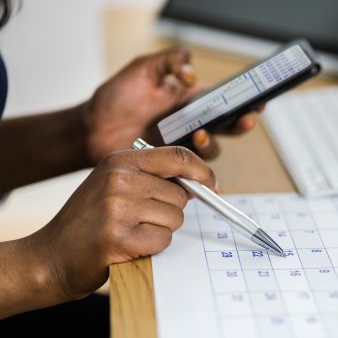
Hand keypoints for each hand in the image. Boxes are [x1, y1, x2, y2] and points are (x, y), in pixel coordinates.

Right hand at [26, 146, 215, 300]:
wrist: (51, 255)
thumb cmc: (88, 220)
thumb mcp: (114, 184)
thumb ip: (152, 177)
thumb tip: (196, 183)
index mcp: (119, 160)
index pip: (177, 156)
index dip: (201, 170)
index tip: (211, 184)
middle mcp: (119, 179)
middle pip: (180, 194)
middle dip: (170, 211)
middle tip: (142, 219)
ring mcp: (118, 208)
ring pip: (175, 219)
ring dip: (160, 231)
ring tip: (131, 231)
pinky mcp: (119, 237)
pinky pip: (163, 241)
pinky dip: (152, 248)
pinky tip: (128, 246)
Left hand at [83, 47, 261, 162]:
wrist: (91, 130)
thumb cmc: (115, 97)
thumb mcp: (142, 69)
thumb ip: (169, 61)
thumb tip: (192, 71)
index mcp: (188, 99)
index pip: (222, 99)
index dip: (242, 101)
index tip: (257, 100)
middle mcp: (189, 123)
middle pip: (225, 126)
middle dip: (239, 123)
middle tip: (244, 119)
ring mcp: (181, 145)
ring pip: (211, 150)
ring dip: (212, 144)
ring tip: (199, 136)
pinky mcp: (170, 165)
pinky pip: (192, 172)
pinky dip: (200, 176)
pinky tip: (200, 174)